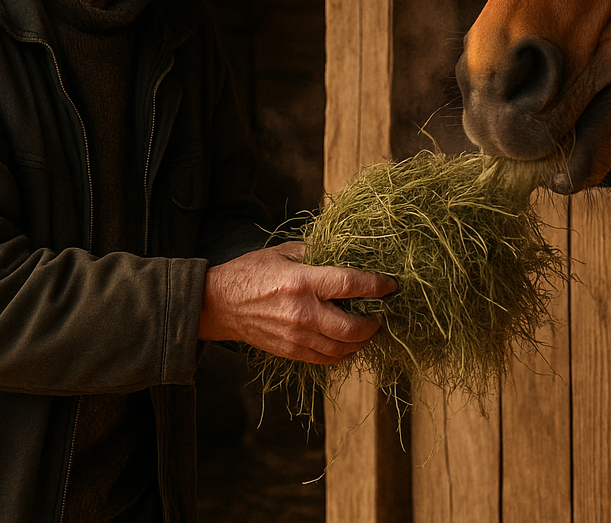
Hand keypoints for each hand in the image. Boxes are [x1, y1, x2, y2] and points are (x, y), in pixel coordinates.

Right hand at [198, 242, 397, 364]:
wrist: (219, 305)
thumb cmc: (251, 273)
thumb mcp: (284, 252)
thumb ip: (316, 252)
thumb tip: (346, 250)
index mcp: (303, 283)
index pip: (351, 285)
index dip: (377, 286)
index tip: (391, 285)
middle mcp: (303, 313)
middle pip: (352, 328)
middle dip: (374, 323)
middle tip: (382, 314)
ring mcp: (296, 337)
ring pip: (341, 349)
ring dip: (361, 341)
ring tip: (369, 329)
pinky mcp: (290, 352)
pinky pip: (325, 359)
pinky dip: (342, 353)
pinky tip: (348, 342)